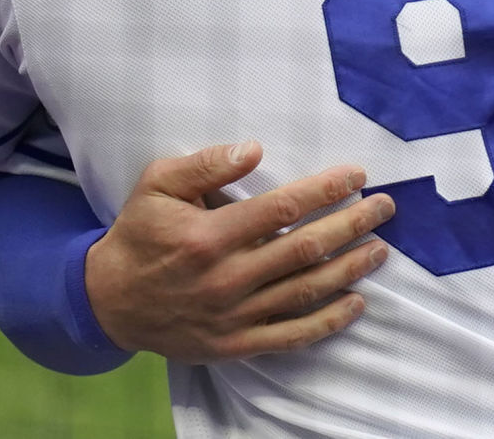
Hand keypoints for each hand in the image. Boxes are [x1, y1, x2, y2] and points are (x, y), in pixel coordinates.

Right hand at [84, 142, 394, 363]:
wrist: (108, 301)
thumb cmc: (140, 233)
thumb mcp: (158, 184)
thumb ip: (206, 164)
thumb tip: (255, 149)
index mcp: (210, 235)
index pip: (283, 208)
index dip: (326, 189)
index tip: (356, 175)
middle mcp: (227, 277)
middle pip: (305, 248)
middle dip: (352, 224)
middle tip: (385, 207)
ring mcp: (233, 315)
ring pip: (305, 291)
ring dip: (350, 269)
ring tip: (380, 248)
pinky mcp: (234, 344)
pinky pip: (290, 335)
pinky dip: (327, 321)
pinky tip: (355, 303)